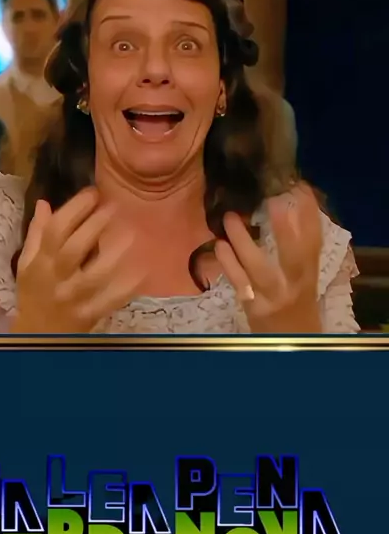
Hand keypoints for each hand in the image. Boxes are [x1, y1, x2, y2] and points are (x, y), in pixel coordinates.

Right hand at [13, 188, 142, 333]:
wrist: (37, 336)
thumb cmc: (34, 294)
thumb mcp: (27, 264)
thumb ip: (36, 234)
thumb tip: (44, 202)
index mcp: (40, 262)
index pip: (55, 230)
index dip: (75, 208)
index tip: (93, 193)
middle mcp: (56, 278)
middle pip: (74, 249)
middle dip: (95, 224)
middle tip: (114, 206)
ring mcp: (74, 298)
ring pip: (95, 274)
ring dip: (114, 253)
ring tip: (131, 234)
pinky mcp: (90, 315)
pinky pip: (110, 300)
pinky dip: (127, 286)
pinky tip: (141, 270)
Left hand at [215, 184, 322, 332]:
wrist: (292, 345)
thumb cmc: (296, 306)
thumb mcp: (303, 279)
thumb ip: (297, 249)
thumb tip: (286, 208)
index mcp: (310, 275)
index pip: (315, 242)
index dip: (310, 215)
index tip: (298, 188)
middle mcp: (295, 286)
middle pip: (294, 257)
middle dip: (286, 229)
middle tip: (273, 201)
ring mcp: (273, 298)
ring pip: (260, 269)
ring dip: (243, 242)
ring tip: (230, 218)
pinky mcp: (253, 308)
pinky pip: (239, 284)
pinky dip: (228, 264)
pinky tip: (219, 246)